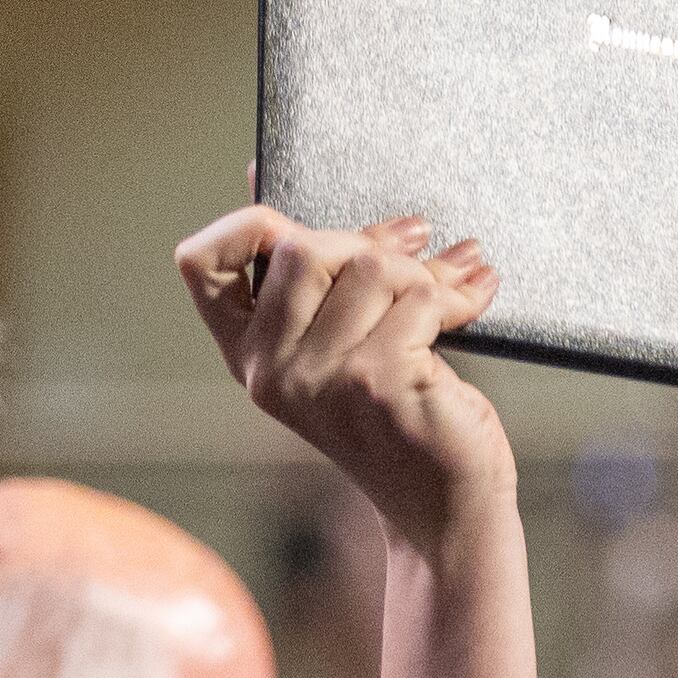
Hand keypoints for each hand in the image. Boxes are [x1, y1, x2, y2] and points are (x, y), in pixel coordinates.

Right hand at [176, 207, 512, 554]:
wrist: (448, 508)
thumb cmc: (403, 417)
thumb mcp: (345, 342)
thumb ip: (316, 274)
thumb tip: (258, 168)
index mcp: (250, 354)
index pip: (200, 260)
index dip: (249, 223)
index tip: (307, 224)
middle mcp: (271, 370)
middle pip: (302, 245)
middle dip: (373, 243)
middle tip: (421, 253)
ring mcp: (320, 379)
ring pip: (369, 265)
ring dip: (426, 272)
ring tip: (455, 291)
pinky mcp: (376, 383)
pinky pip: (418, 296)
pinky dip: (458, 295)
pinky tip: (476, 302)